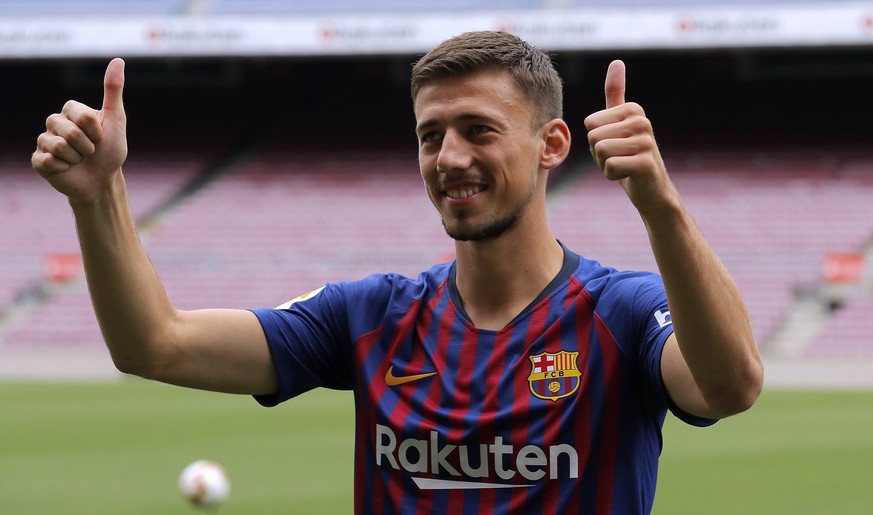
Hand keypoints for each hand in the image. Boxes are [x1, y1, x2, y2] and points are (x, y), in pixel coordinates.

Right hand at [32, 58, 127, 204]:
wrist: (103, 180)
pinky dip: (63, 168)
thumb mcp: (116, 119)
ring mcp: (45, 142)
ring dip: (77, 158)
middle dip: (87, 146)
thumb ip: (113, 90)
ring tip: (80, 160)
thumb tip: (118, 60)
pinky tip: (66, 169)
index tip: (100, 137)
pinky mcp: (38, 160)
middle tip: (91, 151)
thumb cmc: (111, 151)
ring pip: (58, 146)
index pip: (81, 115)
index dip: (96, 130)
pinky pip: (46, 161)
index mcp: (71, 111)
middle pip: (69, 130)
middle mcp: (55, 123)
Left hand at [584, 60, 675, 214]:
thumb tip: (617, 61)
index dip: (596, 140)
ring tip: (624, 165)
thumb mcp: (619, 122)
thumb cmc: (629, 156)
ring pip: (601, 151)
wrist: (652, 189)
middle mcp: (642, 121)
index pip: (590, 124)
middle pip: (593, 137)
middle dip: (599, 154)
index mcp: (632, 109)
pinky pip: (610, 168)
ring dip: (605, 165)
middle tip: (619, 157)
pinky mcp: (646, 163)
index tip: (615, 145)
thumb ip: (616, 93)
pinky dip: (613, 176)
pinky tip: (629, 175)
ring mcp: (646, 141)